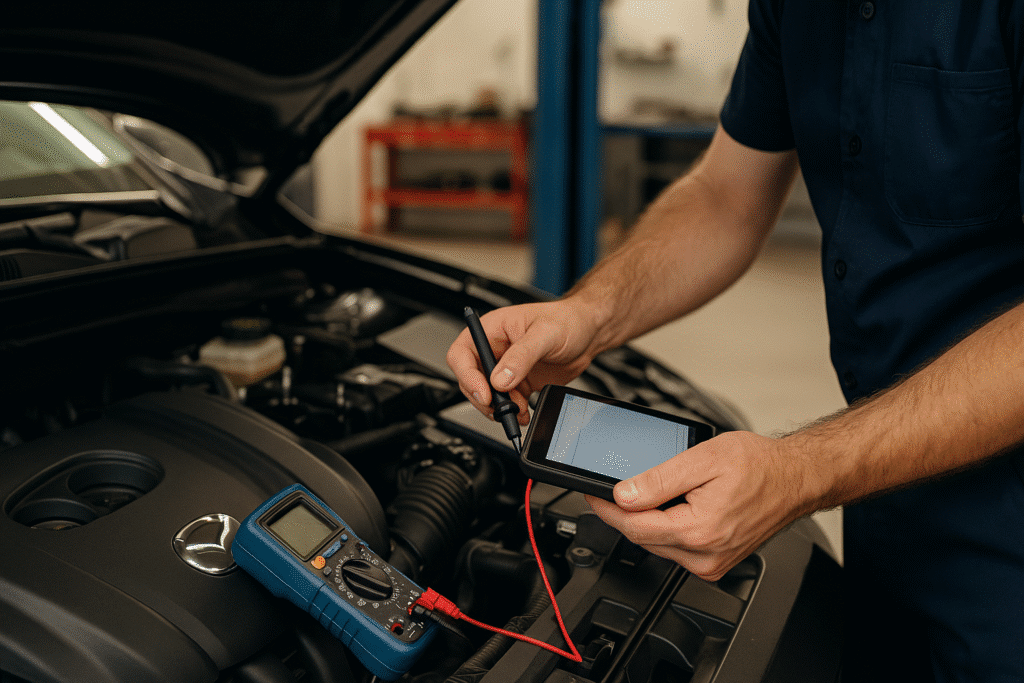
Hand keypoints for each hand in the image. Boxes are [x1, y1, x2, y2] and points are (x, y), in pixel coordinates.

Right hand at [446, 300, 602, 423]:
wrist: (589, 332)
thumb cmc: (567, 321)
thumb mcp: (544, 334)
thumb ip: (521, 357)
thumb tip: (499, 379)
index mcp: (493, 329)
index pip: (462, 354)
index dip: (467, 376)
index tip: (484, 393)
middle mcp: (495, 348)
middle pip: (470, 378)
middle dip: (484, 397)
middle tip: (502, 408)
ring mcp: (506, 367)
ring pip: (487, 394)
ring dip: (499, 408)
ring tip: (517, 410)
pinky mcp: (519, 382)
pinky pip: (506, 401)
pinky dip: (512, 411)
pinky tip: (524, 412)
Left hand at [586, 431, 814, 580]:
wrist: (795, 478)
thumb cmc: (760, 466)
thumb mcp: (702, 459)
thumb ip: (658, 480)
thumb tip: (623, 494)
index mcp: (699, 531)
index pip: (633, 526)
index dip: (606, 508)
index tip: (590, 492)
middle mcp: (705, 556)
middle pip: (643, 537)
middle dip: (622, 513)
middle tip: (607, 489)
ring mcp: (712, 563)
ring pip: (657, 544)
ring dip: (643, 520)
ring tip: (640, 494)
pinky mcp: (716, 562)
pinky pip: (676, 547)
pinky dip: (664, 527)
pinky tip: (667, 507)